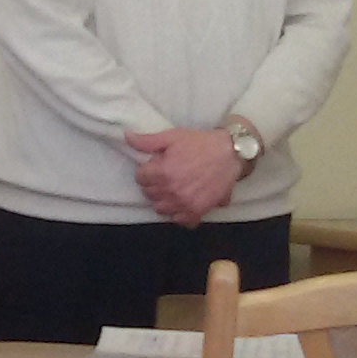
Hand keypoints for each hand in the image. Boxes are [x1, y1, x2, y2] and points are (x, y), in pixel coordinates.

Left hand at [126, 127, 240, 228]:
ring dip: (163, 200)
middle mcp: (171, 191)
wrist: (229, 153)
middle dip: (153, 184)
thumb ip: (147, 141)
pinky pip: (181, 221)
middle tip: (163, 176)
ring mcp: (184, 204)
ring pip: (161, 209)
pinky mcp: (198, 211)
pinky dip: (179, 214)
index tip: (154, 166)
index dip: (145, 170)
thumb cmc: (200, 143)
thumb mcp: (172, 136)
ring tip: (172, 190)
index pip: (140, 178)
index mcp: (162, 172)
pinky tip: (182, 203)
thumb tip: (127, 137)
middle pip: (149, 194)